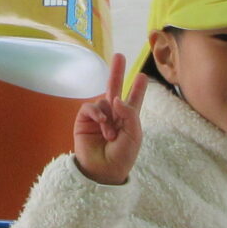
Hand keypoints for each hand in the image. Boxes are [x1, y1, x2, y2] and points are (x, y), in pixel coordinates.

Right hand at [72, 53, 147, 186]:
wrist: (103, 171)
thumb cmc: (122, 156)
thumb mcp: (134, 134)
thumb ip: (129, 113)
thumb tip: (115, 98)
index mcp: (128, 119)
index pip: (133, 100)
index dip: (137, 89)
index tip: (142, 76)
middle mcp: (113, 115)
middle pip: (115, 89)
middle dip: (117, 72)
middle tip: (119, 56)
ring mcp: (98, 117)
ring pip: (103, 101)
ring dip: (108, 116)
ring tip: (110, 134)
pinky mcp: (84, 120)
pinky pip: (89, 107)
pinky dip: (97, 113)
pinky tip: (102, 123)